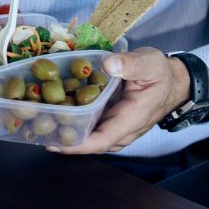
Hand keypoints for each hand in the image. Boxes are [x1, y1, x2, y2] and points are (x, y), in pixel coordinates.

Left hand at [49, 47, 190, 154]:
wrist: (173, 80)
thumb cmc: (161, 73)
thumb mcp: (149, 63)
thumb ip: (130, 64)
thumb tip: (108, 65)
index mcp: (131, 118)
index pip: (102, 139)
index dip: (78, 145)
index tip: (55, 143)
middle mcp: (122, 128)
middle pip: (90, 142)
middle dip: (64, 140)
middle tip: (35, 130)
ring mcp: (116, 126)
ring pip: (89, 136)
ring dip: (66, 133)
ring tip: (38, 125)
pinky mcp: (111, 119)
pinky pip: (91, 126)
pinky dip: (73, 122)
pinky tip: (54, 113)